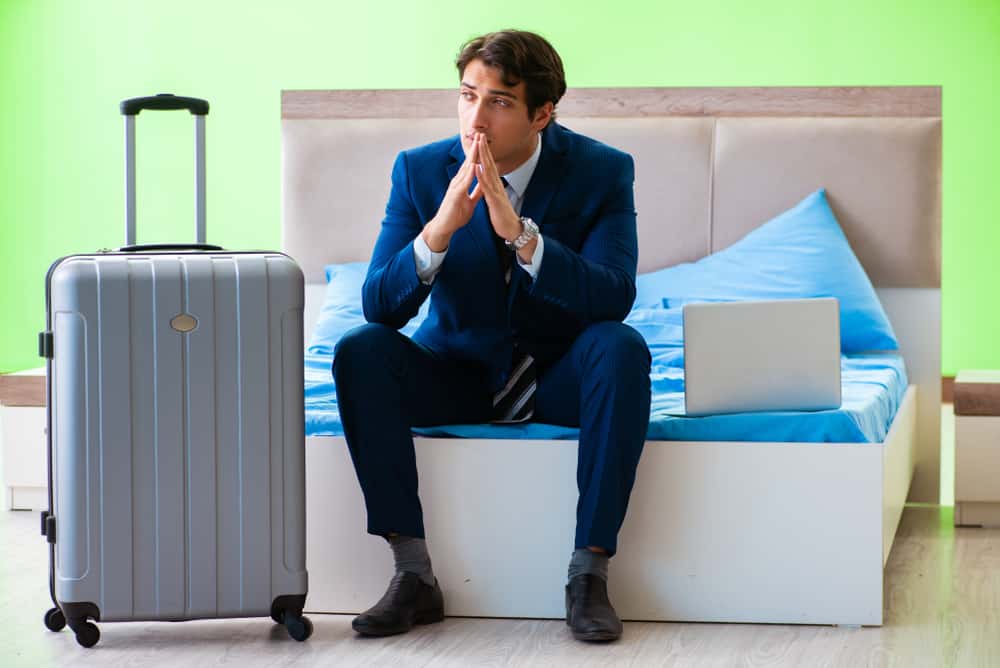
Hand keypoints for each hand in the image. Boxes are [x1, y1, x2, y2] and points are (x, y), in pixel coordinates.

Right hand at [422, 134, 484, 251]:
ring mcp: (456, 187)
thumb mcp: (470, 201)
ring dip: (472, 156)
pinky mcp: (455, 194)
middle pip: (468, 162)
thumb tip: (484, 184)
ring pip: (466, 168)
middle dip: (475, 148)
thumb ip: (476, 192)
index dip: (478, 153)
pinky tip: (474, 165)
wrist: (444, 226)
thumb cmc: (455, 214)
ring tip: (478, 144)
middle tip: (480, 134)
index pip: (471, 164)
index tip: (484, 142)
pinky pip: (464, 182)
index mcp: (462, 182)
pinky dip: (470, 173)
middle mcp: (458, 181)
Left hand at [475, 133, 522, 241]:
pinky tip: (477, 168)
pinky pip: (487, 187)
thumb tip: (489, 180)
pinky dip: (482, 176)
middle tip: (480, 134)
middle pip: (490, 163)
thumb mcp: (497, 199)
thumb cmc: (503, 215)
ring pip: (489, 171)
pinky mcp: (495, 200)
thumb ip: (493, 189)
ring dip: (483, 157)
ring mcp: (497, 192)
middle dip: (484, 149)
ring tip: (479, 145)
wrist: (512, 229)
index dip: (484, 152)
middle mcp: (497, 185)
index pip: (489, 165)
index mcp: (496, 185)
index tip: (480, 140)